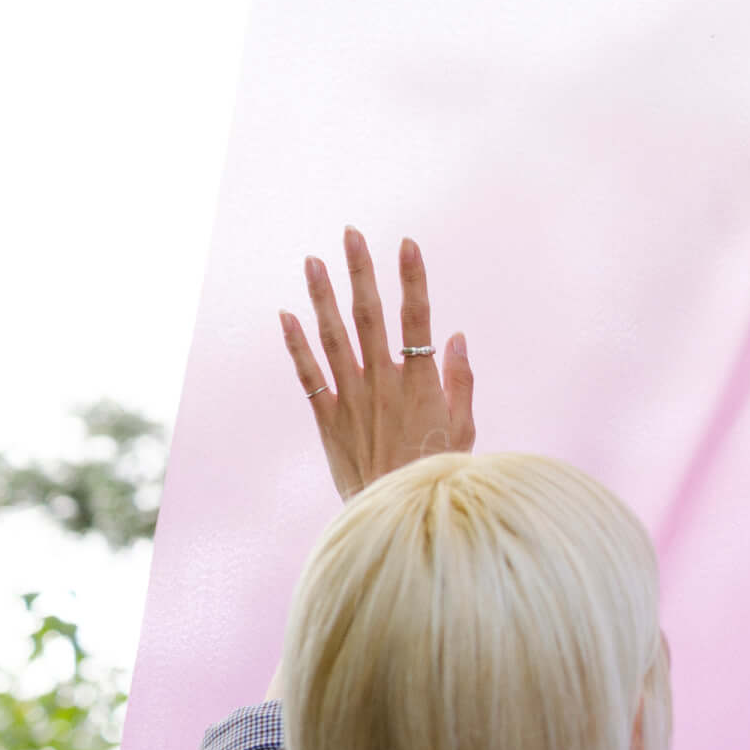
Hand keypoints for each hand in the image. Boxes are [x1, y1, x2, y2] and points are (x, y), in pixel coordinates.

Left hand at [280, 229, 476, 500]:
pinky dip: (295, 345)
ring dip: (322, 296)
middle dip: (360, 271)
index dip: (413, 278)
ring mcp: (351, 399)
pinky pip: (308, 375)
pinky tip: (285, 315)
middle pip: (370, 315)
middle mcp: (382, 382)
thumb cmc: (437, 472)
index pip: (418, 317)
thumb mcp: (464, 427)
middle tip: (350, 234)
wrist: (396, 516)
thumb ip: (460, 381)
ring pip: (334, 337)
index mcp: (420, 381)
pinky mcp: (327, 419)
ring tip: (312, 260)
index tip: (407, 243)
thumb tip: (456, 337)